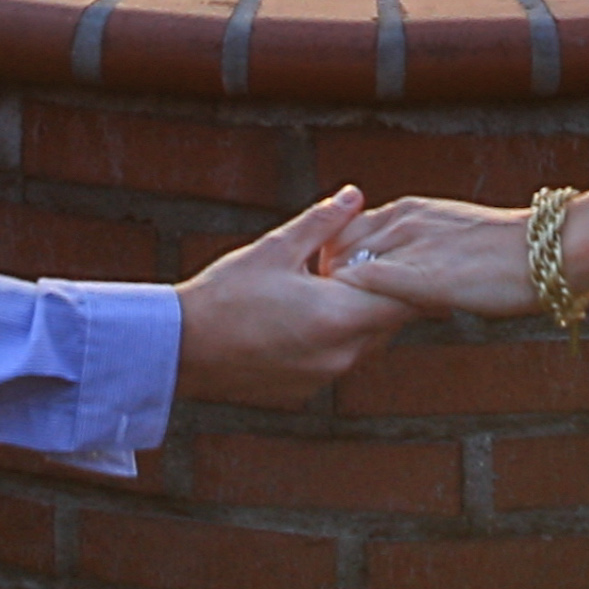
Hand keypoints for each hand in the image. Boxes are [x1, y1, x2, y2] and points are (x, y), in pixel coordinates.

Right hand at [176, 188, 412, 404]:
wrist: (179, 349)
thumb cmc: (225, 294)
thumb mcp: (275, 249)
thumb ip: (322, 224)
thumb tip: (354, 196)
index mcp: (340, 318)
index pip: (403, 300)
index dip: (409, 276)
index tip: (405, 256)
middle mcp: (340, 355)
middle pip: (386, 322)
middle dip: (380, 293)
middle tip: (363, 263)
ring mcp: (322, 378)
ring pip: (362, 343)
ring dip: (356, 317)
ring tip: (328, 287)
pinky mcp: (303, 392)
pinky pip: (334, 360)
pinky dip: (331, 339)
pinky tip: (301, 318)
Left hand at [332, 184, 588, 319]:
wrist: (550, 251)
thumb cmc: (515, 252)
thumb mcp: (459, 237)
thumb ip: (429, 249)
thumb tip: (415, 279)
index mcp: (412, 209)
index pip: (349, 229)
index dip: (339, 260)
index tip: (338, 288)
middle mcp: (403, 221)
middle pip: (336, 246)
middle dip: (329, 279)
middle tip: (333, 312)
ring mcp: (408, 246)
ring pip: (344, 267)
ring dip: (338, 296)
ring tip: (346, 327)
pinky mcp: (417, 276)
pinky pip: (363, 288)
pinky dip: (354, 310)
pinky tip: (361, 333)